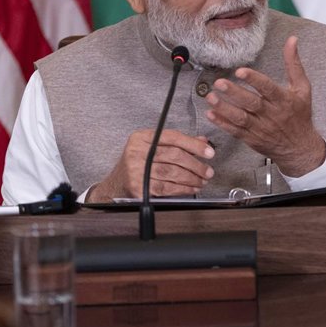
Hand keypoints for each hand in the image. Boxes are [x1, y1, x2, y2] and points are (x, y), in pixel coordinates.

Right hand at [87, 129, 214, 202]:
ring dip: (192, 178)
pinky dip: (182, 189)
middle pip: (174, 156)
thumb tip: (203, 142)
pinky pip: (166, 188)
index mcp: (141, 138)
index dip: (194, 144)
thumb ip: (177, 143)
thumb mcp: (153, 147)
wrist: (115, 184)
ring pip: (172, 173)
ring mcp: (136, 170)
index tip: (209, 152)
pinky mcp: (138, 187)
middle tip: (208, 171)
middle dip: (196, 164)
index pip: (173, 137)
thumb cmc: (138, 163)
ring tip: (202, 180)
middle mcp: (137, 152)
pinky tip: (192, 188)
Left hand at [205, 35, 325, 176]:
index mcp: (284, 100)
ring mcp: (260, 128)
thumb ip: (294, 64)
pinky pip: (235, 131)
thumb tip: (292, 40)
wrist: (299, 147)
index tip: (240, 71)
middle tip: (219, 83)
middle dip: (234, 93)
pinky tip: (211, 114)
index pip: (268, 88)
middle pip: (251, 103)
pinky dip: (222, 123)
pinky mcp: (251, 139)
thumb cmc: (300, 114)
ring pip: (240, 118)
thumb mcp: (303, 88)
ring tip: (211, 97)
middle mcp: (272, 114)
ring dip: (224, 108)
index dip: (254, 79)